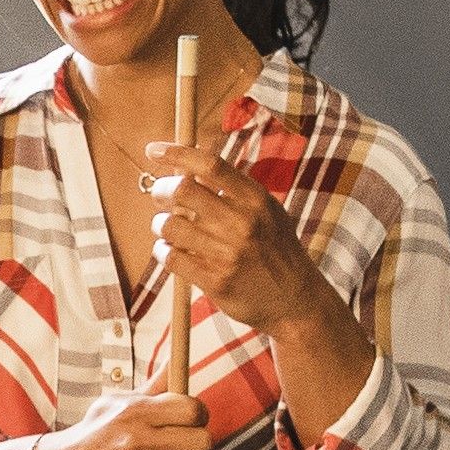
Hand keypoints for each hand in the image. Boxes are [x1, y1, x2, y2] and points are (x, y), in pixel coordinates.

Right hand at [29, 391, 210, 449]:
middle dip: (199, 446)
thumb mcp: (118, 402)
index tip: (193, 422)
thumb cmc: (97, 432)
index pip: (192, 410)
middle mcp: (136, 440)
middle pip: (202, 442)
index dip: (200, 416)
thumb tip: (176, 356)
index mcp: (135, 412)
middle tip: (186, 449)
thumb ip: (155, 385)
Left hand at [144, 141, 335, 339]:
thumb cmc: (276, 251)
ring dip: (161, 225)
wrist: (296, 300)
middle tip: (160, 196)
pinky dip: (164, 251)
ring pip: (169, 225)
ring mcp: (228, 253)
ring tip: (170, 229)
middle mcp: (243, 223)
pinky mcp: (215, 280)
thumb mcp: (267, 213)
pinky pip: (170, 257)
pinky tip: (173, 251)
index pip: (210, 165)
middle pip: (182, 190)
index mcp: (257, 200)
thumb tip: (185, 168)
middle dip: (161, 190)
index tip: (153, 150)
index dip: (177, 153)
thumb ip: (233, 191)